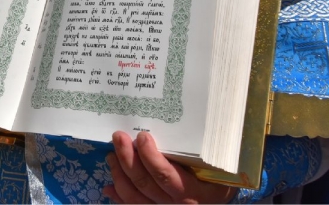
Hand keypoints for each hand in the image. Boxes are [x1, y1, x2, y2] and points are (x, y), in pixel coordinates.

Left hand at [105, 131, 235, 203]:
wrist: (219, 204)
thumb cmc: (220, 180)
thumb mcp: (214, 167)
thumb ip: (195, 153)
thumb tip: (169, 131)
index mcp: (191, 192)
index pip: (166, 175)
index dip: (150, 156)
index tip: (142, 136)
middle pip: (145, 183)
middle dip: (127, 159)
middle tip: (118, 137)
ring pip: (135, 196)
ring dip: (119, 174)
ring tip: (111, 155)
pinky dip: (119, 197)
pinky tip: (109, 187)